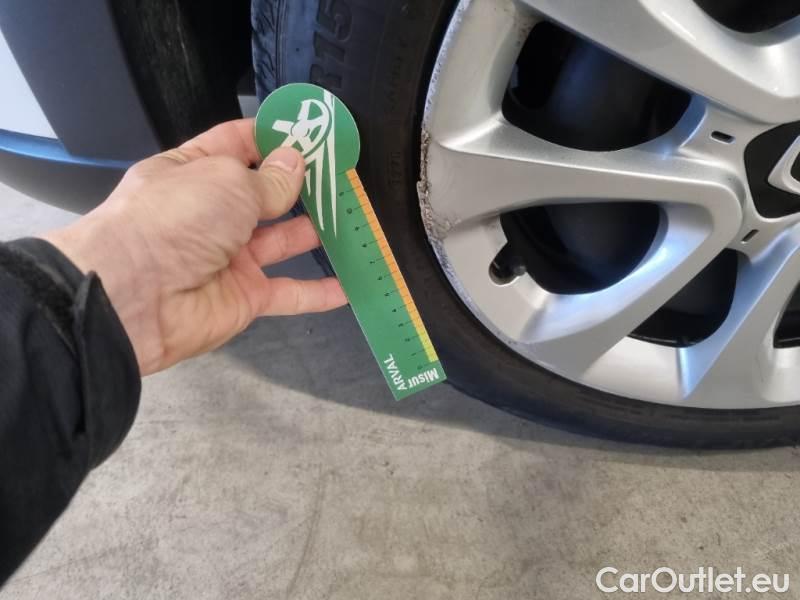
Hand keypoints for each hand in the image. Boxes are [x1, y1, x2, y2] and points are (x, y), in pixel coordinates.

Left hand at [43, 119, 346, 374]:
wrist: (135, 298)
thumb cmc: (174, 219)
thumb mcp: (225, 181)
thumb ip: (268, 178)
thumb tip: (295, 162)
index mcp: (194, 170)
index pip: (238, 144)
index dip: (274, 136)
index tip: (313, 131)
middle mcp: (212, 212)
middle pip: (265, 193)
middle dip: (302, 183)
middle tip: (345, 175)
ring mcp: (230, 256)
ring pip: (282, 240)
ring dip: (317, 231)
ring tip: (355, 217)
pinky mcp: (244, 297)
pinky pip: (288, 292)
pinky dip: (318, 292)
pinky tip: (350, 285)